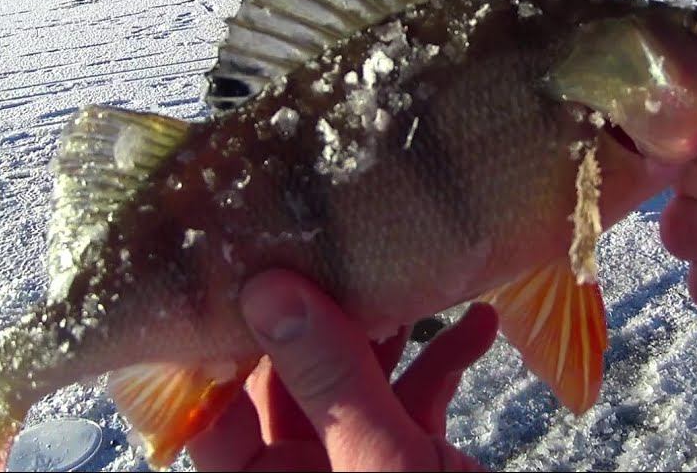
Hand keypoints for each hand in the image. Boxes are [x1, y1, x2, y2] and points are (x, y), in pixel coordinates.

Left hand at [186, 269, 496, 470]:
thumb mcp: (379, 463)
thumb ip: (330, 381)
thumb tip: (269, 292)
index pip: (217, 410)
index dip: (220, 341)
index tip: (237, 266)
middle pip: (290, 379)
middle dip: (319, 315)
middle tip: (335, 245)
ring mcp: (359, 462)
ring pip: (357, 378)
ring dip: (389, 327)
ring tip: (408, 270)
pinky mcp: (412, 458)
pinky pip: (417, 398)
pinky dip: (446, 359)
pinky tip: (479, 323)